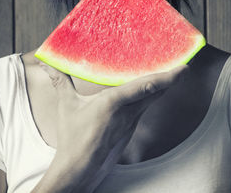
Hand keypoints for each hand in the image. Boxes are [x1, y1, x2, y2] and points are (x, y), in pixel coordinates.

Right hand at [39, 62, 188, 191]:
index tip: (184, 68)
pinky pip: (146, 108)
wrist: (80, 169)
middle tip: (182, 66)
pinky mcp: (131, 129)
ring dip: (162, 87)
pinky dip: (152, 97)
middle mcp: (128, 112)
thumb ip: (59, 81)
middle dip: (171, 79)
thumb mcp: (66, 106)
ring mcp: (132, 122)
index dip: (167, 77)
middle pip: (156, 92)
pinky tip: (150, 92)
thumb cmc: (74, 138)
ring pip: (152, 100)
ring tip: (170, 74)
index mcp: (114, 103)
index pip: (146, 86)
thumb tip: (46, 62)